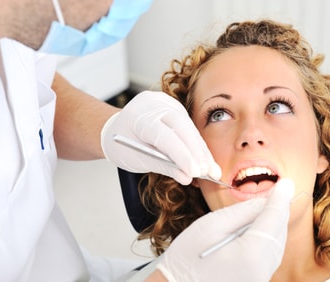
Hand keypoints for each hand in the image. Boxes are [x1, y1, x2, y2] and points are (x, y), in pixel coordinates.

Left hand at [101, 91, 220, 184]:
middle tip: (209, 172)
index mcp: (138, 117)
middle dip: (197, 152)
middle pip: (182, 128)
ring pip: (189, 128)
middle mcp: (153, 105)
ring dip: (202, 151)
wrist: (116, 129)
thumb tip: (187, 177)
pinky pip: (190, 127)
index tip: (195, 172)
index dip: (181, 155)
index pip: (164, 136)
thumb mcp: (137, 160)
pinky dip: (198, 145)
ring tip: (213, 171)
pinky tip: (207, 160)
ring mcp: (166, 103)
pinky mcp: (175, 107)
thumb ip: (163, 166)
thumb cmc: (122, 145)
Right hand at [156, 179, 293, 281]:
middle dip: (278, 212)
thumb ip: (242, 211)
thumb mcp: (211, 225)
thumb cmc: (187, 258)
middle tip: (279, 192)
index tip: (286, 184)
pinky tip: (259, 229)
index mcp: (250, 255)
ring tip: (268, 208)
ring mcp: (259, 280)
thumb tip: (265, 201)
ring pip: (276, 247)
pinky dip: (267, 240)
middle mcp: (261, 272)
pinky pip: (269, 258)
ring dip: (273, 226)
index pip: (273, 221)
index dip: (280, 199)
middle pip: (278, 235)